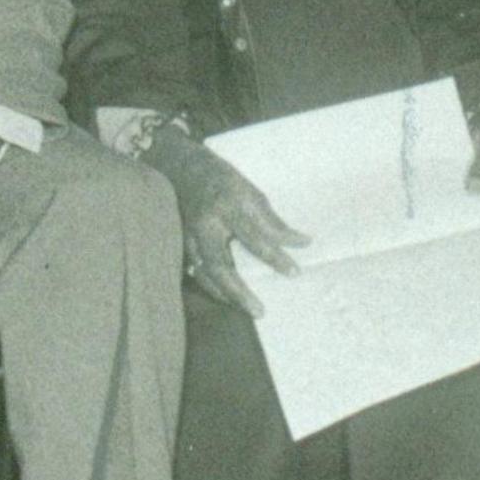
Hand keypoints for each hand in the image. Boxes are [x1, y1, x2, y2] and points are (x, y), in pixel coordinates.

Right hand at [141, 130, 303, 316]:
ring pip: (205, 274)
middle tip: (260, 312)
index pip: (255, 236)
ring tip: (247, 309)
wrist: (179, 168)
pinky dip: (210, 287)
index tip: (295, 272)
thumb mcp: (250, 190)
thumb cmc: (222, 179)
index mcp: (228, 204)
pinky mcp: (181, 243)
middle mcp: (206, 223)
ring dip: (226, 295)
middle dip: (240, 291)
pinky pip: (195, 271)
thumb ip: (270, 220)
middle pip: (222, 266)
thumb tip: (300, 242)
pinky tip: (225, 298)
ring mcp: (190, 236)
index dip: (276, 256)